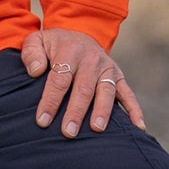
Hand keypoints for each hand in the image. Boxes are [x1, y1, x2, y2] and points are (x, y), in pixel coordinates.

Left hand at [21, 28, 145, 136]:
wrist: (77, 36)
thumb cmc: (52, 46)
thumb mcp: (37, 41)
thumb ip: (31, 53)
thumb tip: (36, 70)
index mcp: (69, 50)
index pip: (59, 79)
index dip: (51, 100)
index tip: (43, 121)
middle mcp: (91, 58)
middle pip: (83, 88)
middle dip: (76, 111)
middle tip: (68, 132)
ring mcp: (107, 68)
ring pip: (105, 91)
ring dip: (102, 111)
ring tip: (97, 129)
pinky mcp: (118, 76)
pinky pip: (128, 93)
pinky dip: (134, 109)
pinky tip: (138, 126)